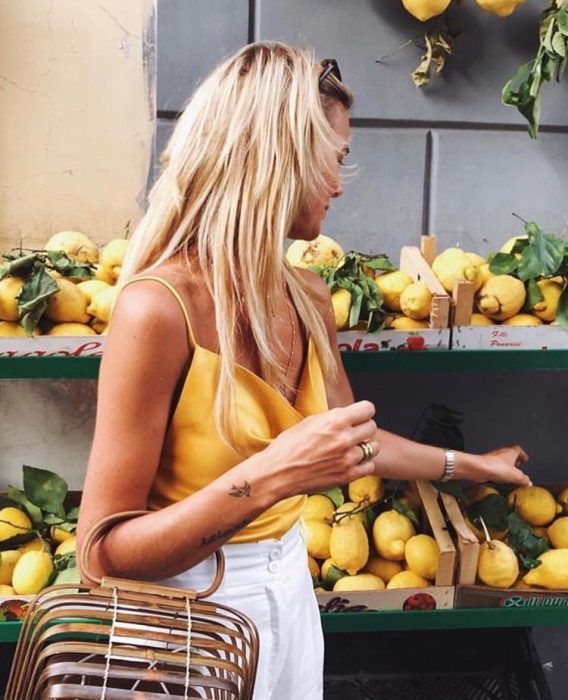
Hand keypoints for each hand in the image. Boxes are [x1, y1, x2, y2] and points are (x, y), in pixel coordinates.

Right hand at [264, 400, 380, 496]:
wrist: (277, 473)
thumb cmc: (287, 447)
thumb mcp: (309, 422)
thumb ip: (331, 418)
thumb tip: (346, 417)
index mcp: (335, 421)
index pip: (368, 408)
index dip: (363, 411)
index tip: (359, 415)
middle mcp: (344, 438)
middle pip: (372, 427)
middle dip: (363, 428)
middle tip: (354, 432)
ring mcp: (347, 459)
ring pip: (373, 447)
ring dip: (365, 446)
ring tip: (351, 448)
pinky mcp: (347, 476)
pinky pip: (369, 466)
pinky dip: (362, 464)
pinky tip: (350, 462)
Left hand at [467, 444, 530, 485]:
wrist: (478, 468)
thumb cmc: (496, 467)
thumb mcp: (516, 475)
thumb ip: (524, 479)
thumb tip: (528, 482)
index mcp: (510, 452)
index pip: (518, 450)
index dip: (522, 454)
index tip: (525, 458)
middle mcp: (501, 453)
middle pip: (509, 455)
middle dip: (514, 461)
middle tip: (518, 467)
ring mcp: (492, 458)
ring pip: (501, 461)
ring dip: (506, 467)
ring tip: (509, 475)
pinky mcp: (485, 465)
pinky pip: (494, 468)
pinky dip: (498, 472)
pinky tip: (499, 479)